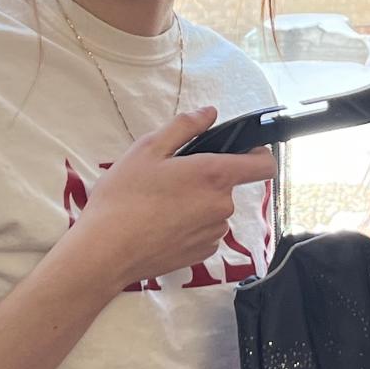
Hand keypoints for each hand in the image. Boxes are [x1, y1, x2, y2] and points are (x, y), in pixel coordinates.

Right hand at [68, 106, 275, 292]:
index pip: (264, 165)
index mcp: (214, 175)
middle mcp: (222, 206)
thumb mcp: (148, 149)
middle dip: (206, 179)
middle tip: (170, 177)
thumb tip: (209, 113)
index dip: (259, 154)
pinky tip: (162, 224)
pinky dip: (190, 226)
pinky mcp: (202, 254)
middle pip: (228, 185)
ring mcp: (214, 233)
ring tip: (161, 203)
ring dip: (197, 203)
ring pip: (214, 209)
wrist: (105, 251)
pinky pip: (205, 232)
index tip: (244, 151)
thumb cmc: (124, 197)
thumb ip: (185, 126)